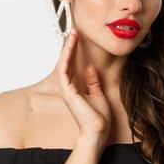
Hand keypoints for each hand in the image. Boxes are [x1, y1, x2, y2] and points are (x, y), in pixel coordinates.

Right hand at [55, 29, 111, 145]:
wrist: (97, 131)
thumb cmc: (98, 118)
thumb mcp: (99, 95)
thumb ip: (93, 82)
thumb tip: (89, 68)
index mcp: (77, 90)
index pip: (74, 66)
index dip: (76, 52)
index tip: (79, 40)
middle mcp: (70, 88)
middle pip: (68, 62)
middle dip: (71, 47)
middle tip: (74, 32)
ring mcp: (67, 89)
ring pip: (64, 63)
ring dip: (68, 48)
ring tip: (72, 34)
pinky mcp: (68, 90)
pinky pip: (64, 70)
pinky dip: (66, 57)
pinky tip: (70, 46)